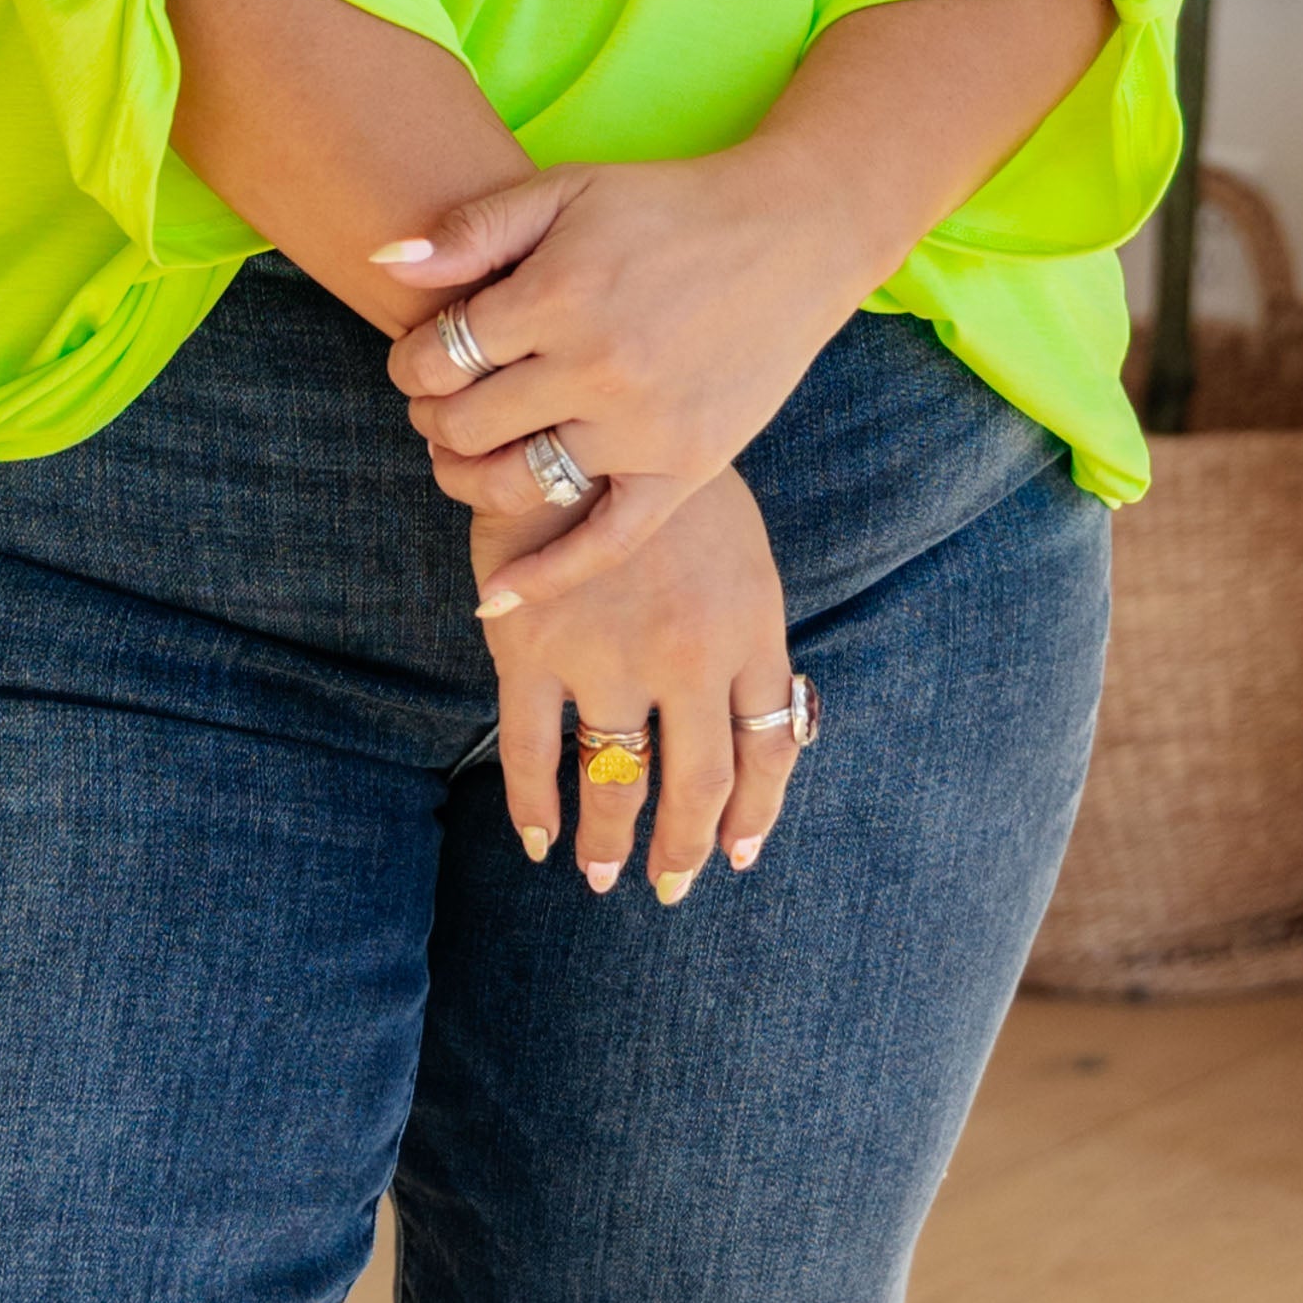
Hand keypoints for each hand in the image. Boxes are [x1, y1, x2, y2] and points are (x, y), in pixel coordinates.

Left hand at [380, 151, 876, 618]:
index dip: (410, 364)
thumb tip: (383, 262)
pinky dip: (544, 577)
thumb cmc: (668, 209)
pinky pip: (603, 543)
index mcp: (560, 293)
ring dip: (466, 479)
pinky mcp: (685, 469)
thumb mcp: (566, 190)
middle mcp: (598, 368)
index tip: (422, 360)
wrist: (792, 235)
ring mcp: (642, 428)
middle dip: (433, 418)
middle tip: (440, 405)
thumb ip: (473, 227)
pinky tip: (496, 596)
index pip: (438, 357)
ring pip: (514, 485)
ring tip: (465, 456)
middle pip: (465, 425)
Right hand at [473, 467, 805, 900]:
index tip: (738, 852)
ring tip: (602, 873)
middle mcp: (689, 652)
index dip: (756, 810)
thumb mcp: (736, 547)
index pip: (769, 744)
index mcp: (750, 624)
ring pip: (617, 779)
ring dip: (611, 839)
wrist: (571, 417)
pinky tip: (538, 837)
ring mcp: (609, 654)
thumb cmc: (660, 481)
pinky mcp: (533, 649)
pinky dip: (534, 805)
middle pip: (700, 780)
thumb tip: (755, 713)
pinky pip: (533, 751)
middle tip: (672, 885)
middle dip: (686, 846)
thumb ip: (743, 630)